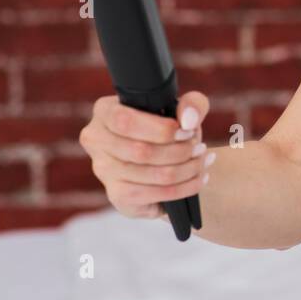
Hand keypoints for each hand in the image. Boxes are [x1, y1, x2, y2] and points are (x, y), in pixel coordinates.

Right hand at [78, 91, 212, 219]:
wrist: (169, 158)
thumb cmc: (171, 128)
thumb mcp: (185, 109)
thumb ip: (193, 104)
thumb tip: (189, 120)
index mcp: (105, 112)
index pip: (125, 122)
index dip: (161, 130)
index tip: (187, 132)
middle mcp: (97, 141)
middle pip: (140, 152)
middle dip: (180, 151)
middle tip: (200, 148)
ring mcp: (103, 171)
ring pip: (151, 175)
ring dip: (186, 169)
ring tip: (203, 161)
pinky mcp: (117, 195)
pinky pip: (153, 195)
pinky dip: (183, 188)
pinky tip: (199, 179)